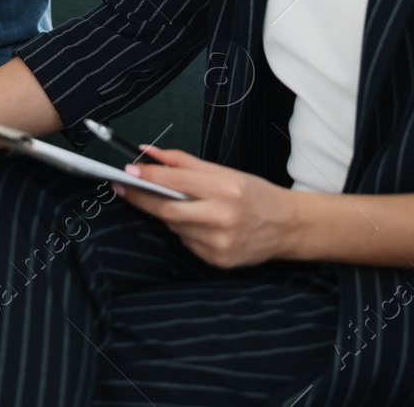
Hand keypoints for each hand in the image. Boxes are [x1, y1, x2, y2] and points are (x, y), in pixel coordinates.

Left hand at [113, 145, 304, 267]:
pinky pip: (187, 243)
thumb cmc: (255, 194)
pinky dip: (186, 231)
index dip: (147, 177)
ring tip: (185, 206)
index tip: (128, 171)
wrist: (288, 226)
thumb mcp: (225, 171)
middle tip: (126, 188)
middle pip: (167, 210)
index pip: (175, 183)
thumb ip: (184, 163)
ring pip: (175, 227)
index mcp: (225, 189)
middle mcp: (222, 218)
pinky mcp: (218, 261)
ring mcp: (219, 243)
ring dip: (170, 215)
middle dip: (143, 199)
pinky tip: (202, 225)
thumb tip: (149, 153)